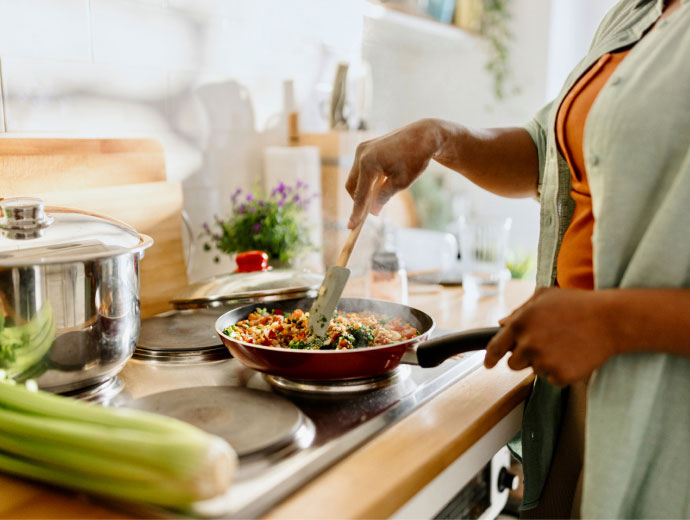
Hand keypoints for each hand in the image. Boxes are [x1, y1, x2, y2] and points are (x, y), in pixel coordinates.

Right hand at [345, 119, 442, 227]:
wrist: (423, 135)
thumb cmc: (415, 159)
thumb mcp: (401, 182)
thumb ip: (383, 197)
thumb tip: (372, 212)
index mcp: (369, 164)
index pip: (360, 194)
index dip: (356, 213)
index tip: (351, 227)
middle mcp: (361, 154)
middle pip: (352, 186)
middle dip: (358, 200)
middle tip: (368, 213)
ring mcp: (362, 149)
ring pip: (355, 177)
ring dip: (363, 189)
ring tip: (379, 194)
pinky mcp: (365, 147)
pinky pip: (360, 168)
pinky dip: (366, 179)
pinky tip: (380, 182)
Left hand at [483, 288, 618, 386]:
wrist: (610, 320)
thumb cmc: (578, 304)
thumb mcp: (545, 296)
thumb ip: (520, 311)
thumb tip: (501, 324)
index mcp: (520, 323)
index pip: (496, 347)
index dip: (490, 357)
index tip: (488, 364)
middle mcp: (528, 344)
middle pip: (514, 363)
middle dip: (525, 357)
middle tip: (546, 344)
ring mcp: (544, 361)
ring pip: (535, 371)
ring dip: (545, 363)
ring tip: (565, 345)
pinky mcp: (560, 375)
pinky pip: (552, 380)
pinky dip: (561, 372)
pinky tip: (574, 355)